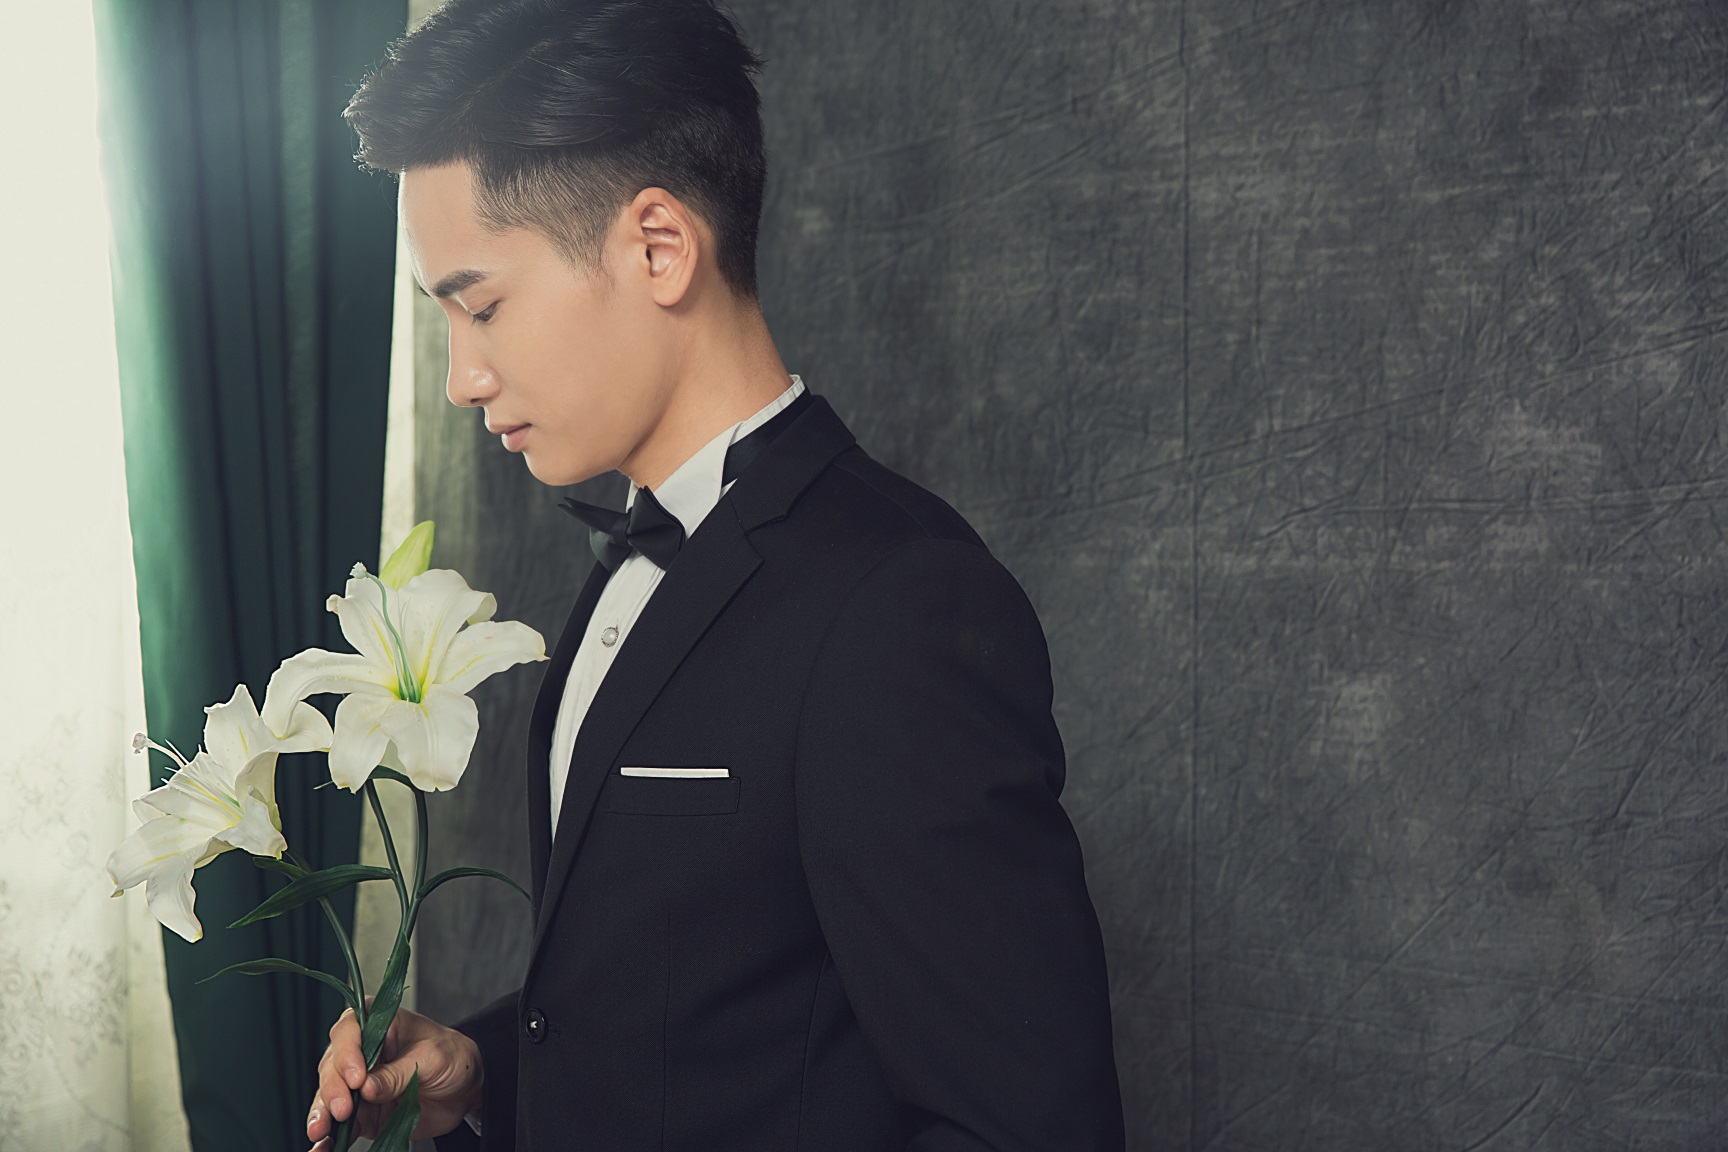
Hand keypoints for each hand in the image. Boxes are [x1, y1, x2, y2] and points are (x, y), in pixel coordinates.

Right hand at [307, 997, 482, 1149]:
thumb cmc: (453, 1057)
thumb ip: (399, 1073)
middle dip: (333, 1088)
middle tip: (343, 1108)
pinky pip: (341, 1125)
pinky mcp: (362, 1112)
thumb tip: (366, 1088)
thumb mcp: (433, 1058)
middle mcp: (362, 1052)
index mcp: (380, 1024)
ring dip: (321, 1114)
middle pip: (332, 1065)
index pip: (350, 1028)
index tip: (357, 1076)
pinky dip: (330, 1137)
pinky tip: (322, 1147)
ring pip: (329, 1096)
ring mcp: (359, 1085)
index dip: (347, 1051)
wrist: (466, 1090)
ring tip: (321, 1130)